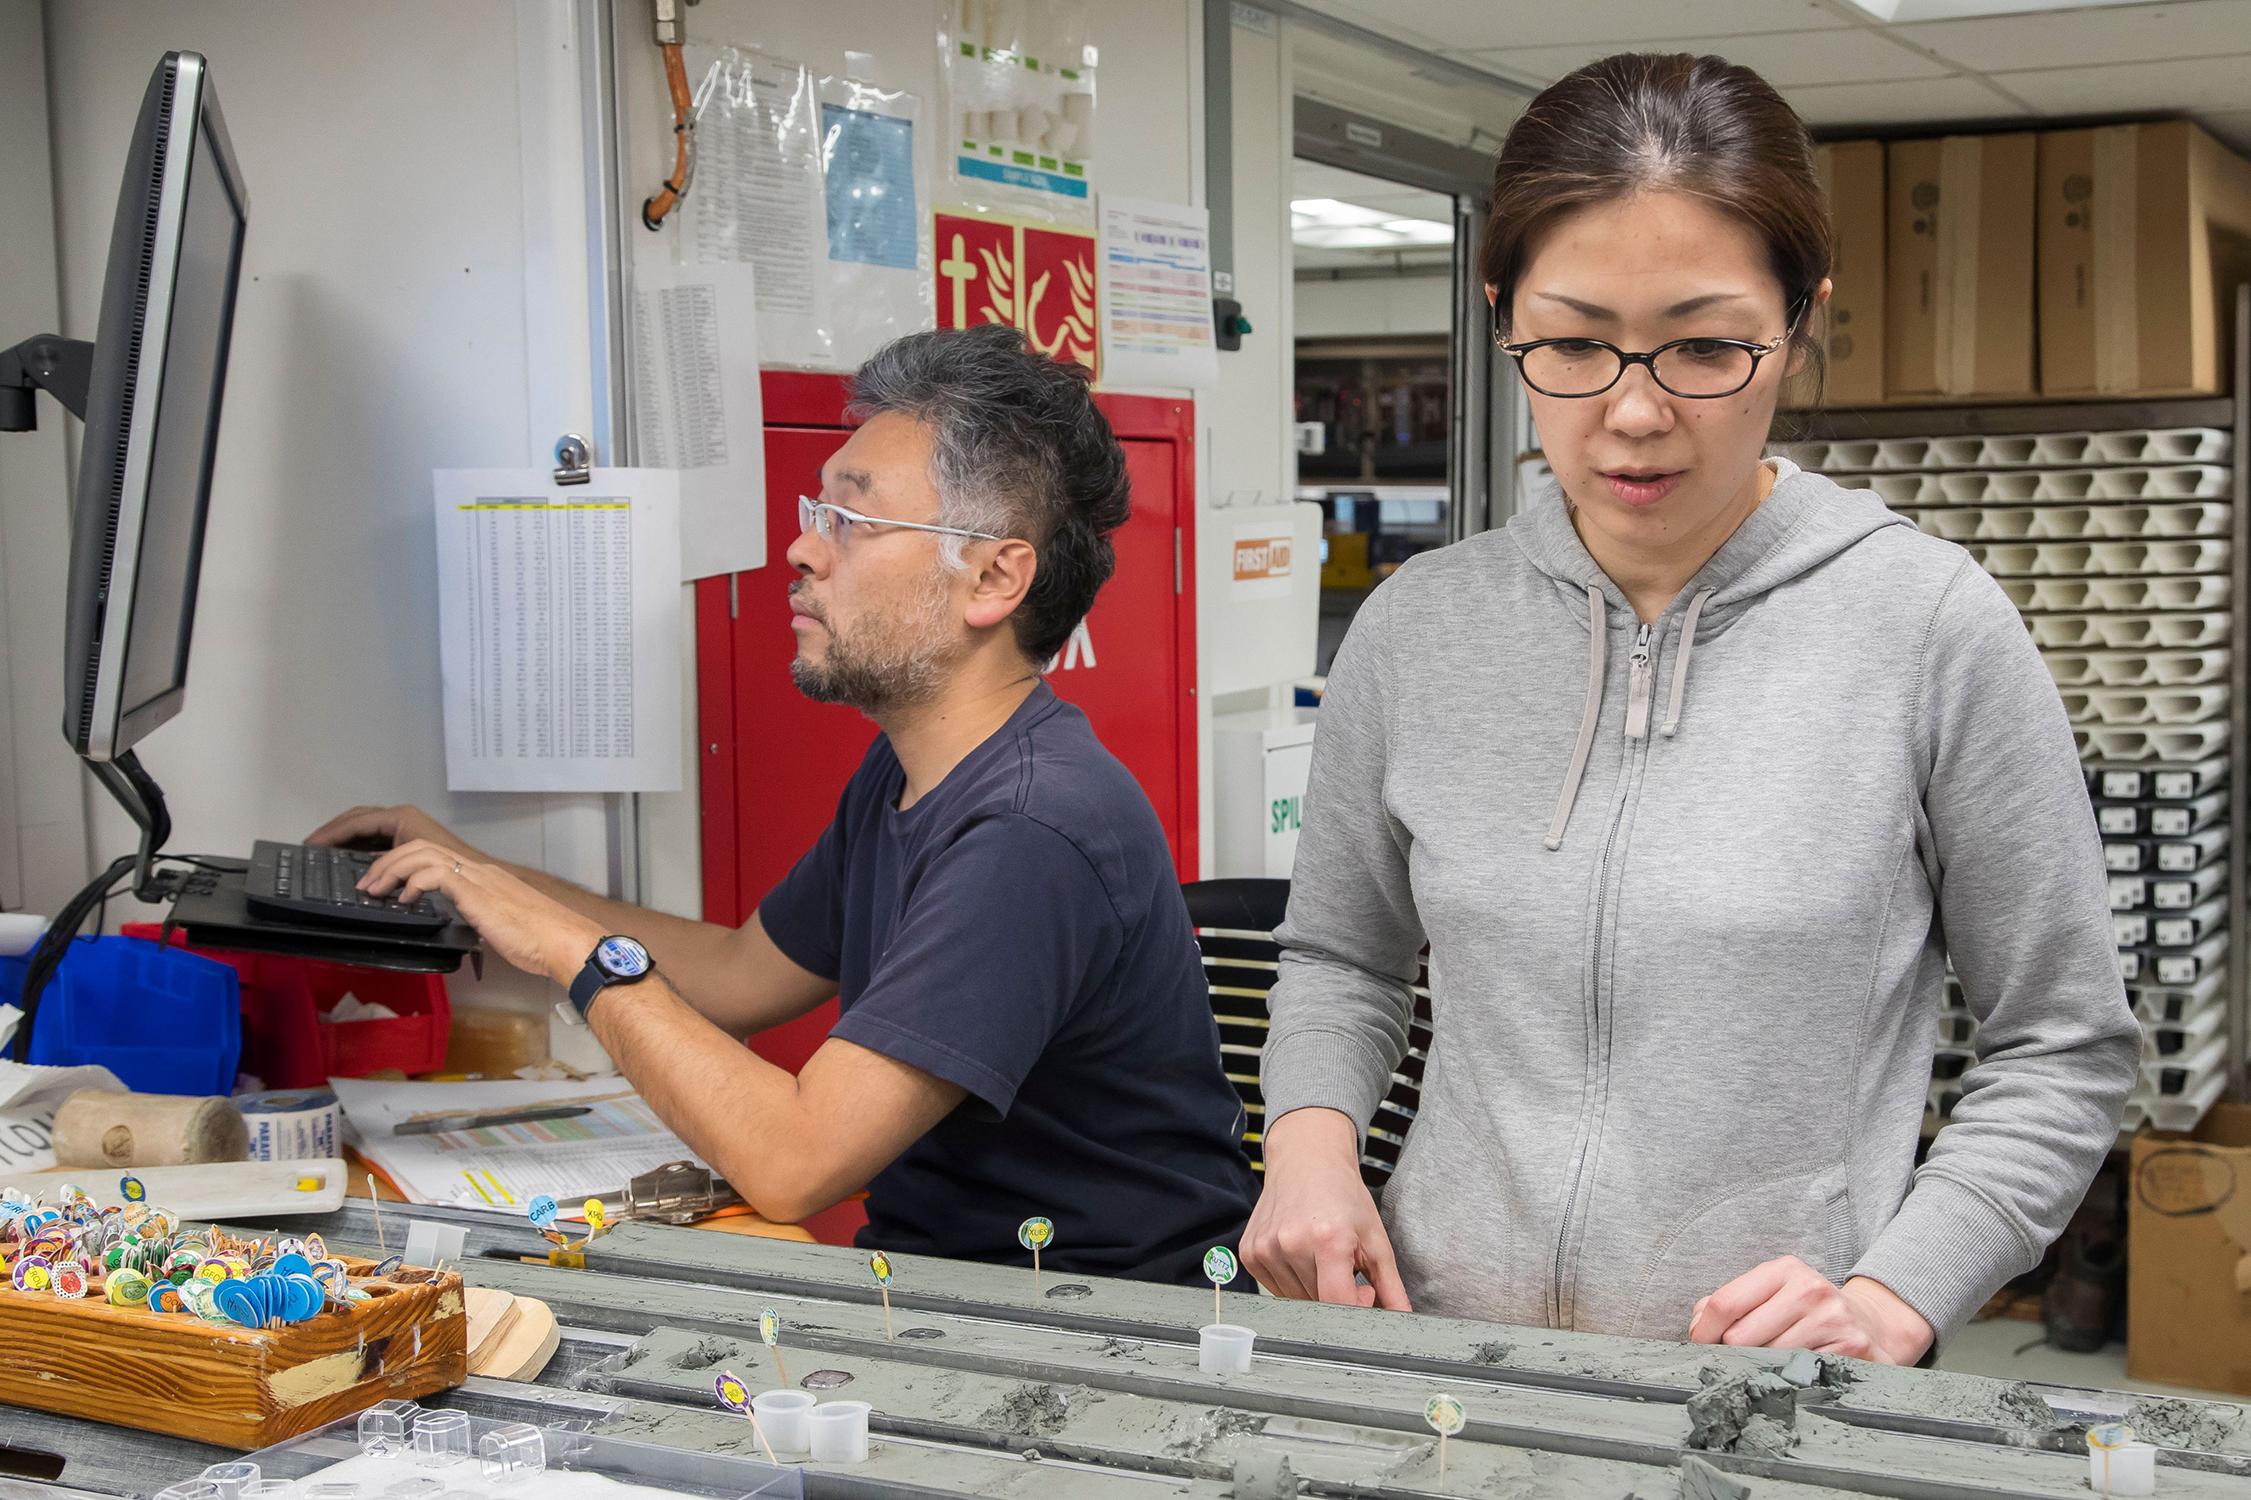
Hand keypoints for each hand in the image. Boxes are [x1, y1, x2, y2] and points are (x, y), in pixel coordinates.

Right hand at [307, 804, 478, 860]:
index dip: (331, 833)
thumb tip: (357, 879)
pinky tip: (345, 855)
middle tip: (310, 845)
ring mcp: (403, 824)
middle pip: (357, 818)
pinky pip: (374, 835)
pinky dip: (357, 842)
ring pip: (365, 826)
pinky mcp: (406, 834)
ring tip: (321, 850)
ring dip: (343, 836)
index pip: (356, 822)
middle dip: (333, 830)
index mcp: (398, 817)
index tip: (310, 844)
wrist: (471, 870)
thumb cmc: (444, 864)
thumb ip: (380, 867)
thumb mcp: (406, 863)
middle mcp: (399, 816)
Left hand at [360, 839, 600, 985]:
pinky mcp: (476, 891)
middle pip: (421, 846)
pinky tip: (404, 899)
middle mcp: (479, 871)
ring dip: (390, 869)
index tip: (385, 884)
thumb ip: (481, 920)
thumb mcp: (502, 926)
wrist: (563, 940)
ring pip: (422, 853)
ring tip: (374, 889)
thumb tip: (468, 929)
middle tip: (367, 884)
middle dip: (386, 862)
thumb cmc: (540, 940)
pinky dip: (412, 882)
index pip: (435, 856)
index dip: (403, 865)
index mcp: (484, 877)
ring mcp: (478, 878)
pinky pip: (434, 873)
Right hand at [1240, 1107, 1411, 1309]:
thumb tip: (1402, 1320)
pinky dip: (1292, 1281)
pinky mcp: (1250, 1252)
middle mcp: (1290, 1242)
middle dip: (1337, 1295)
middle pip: (1317, 1303)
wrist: (1307, 1160)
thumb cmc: (1343, 1196)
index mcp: (1327, 1238)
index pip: (1337, 1303)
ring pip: (1296, 1299)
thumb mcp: (1376, 1238)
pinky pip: (1275, 1289)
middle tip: (1344, 1266)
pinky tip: (1300, 1254)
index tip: (1364, 1292)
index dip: (1356, 1308)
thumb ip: (1390, 1286)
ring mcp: (1265, 1248)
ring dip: (1314, 1289)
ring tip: (1321, 1256)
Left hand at [1690, 1257, 1932, 1364]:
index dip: (1704, 1331)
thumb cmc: (1805, 1312)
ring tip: (1771, 1362)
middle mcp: (1809, 1289)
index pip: (1725, 1303)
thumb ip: (1727, 1304)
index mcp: (1783, 1270)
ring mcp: (1832, 1318)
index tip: (1700, 1346)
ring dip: (1761, 1368)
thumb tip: (1696, 1329)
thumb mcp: (1769, 1294)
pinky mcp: (1851, 1348)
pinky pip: (1798, 1374)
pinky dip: (1789, 1379)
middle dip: (1732, 1353)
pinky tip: (1796, 1371)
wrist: (1869, 1325)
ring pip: (1767, 1359)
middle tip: (1738, 1359)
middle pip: (1741, 1337)